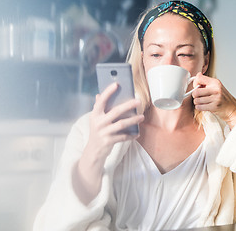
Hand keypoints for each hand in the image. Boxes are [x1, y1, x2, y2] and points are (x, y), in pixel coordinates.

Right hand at [74, 82, 143, 204]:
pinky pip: (123, 137)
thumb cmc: (97, 131)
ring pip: (122, 124)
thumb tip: (100, 94)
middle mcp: (98, 123)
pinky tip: (137, 134)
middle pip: (116, 112)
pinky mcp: (108, 141)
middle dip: (128, 105)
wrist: (93, 151)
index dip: (108, 92)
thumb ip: (98, 107)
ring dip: (133, 120)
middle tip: (138, 101)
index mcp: (95, 115)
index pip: (101, 101)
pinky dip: (131, 135)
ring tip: (141, 116)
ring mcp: (103, 132)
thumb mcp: (96, 119)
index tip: (117, 84)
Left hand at [192, 72, 235, 128]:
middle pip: (196, 92)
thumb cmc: (222, 97)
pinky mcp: (214, 106)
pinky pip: (199, 107)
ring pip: (196, 100)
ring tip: (203, 101)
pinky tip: (204, 106)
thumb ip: (206, 82)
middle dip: (195, 95)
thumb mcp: (216, 86)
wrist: (232, 108)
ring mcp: (215, 98)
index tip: (197, 86)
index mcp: (215, 82)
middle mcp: (216, 89)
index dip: (195, 83)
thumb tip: (196, 76)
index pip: (199, 78)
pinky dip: (199, 107)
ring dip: (197, 102)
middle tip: (198, 96)